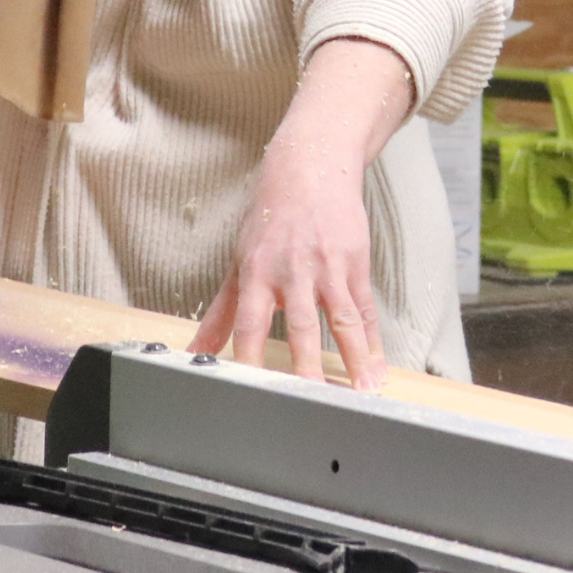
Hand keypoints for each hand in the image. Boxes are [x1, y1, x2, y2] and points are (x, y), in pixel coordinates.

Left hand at [191, 39, 413, 389]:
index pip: (250, 324)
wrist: (310, 169)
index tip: (250, 392)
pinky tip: (377, 368)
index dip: (249, 358)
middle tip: (311, 402)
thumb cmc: (269, 219)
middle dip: (306, 366)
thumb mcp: (239, 262)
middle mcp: (292, 271)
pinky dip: (373, 341)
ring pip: (341, 319)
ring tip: (362, 392)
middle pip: (300, 326)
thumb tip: (195, 352)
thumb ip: (220, 312)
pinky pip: (365, 308)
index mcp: (257, 273)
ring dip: (353, 358)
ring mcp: (327, 267)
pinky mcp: (355, 263)